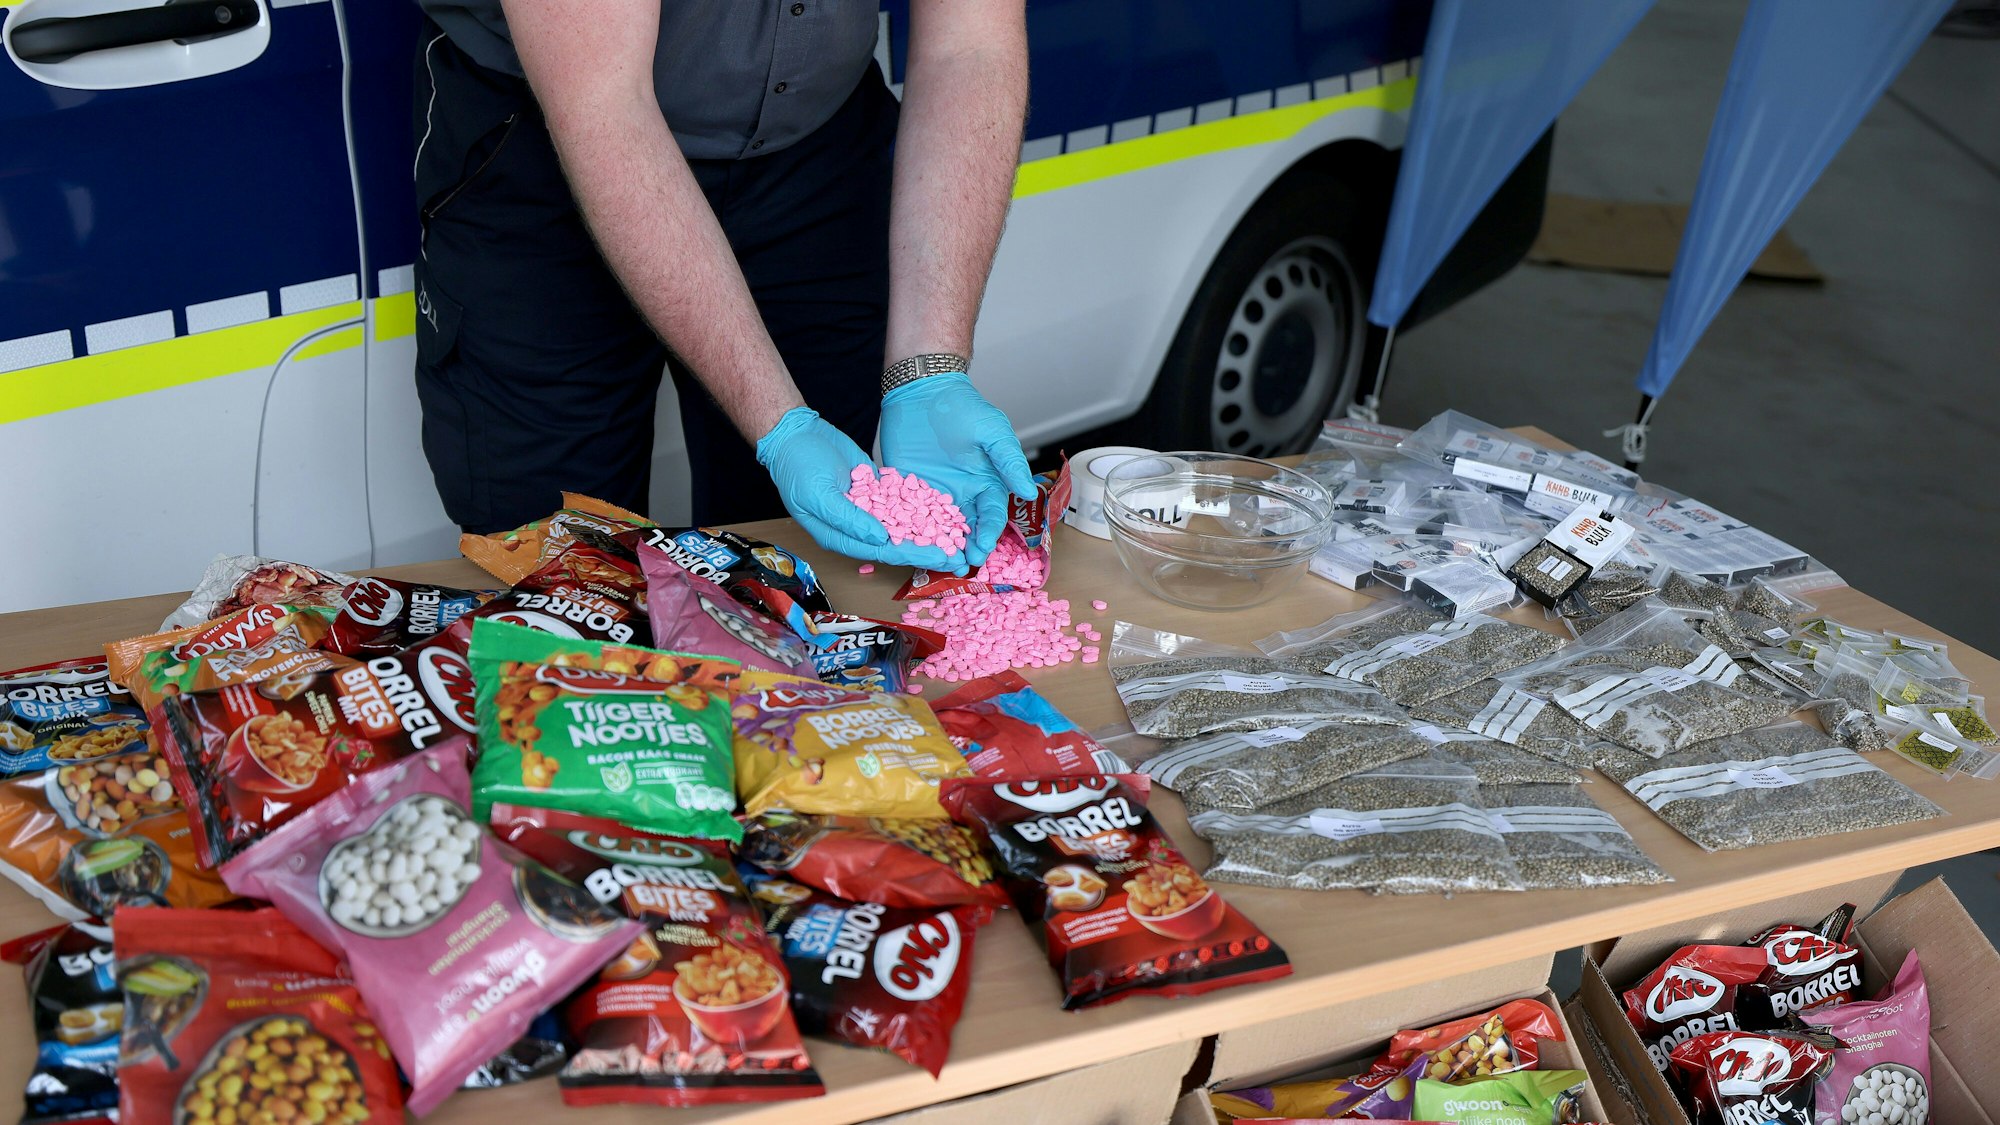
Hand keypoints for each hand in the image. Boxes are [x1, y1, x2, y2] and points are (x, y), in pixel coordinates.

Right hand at [756, 408, 965, 571]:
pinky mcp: (876, 489)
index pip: (881, 552)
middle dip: (928, 547)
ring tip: (957, 534)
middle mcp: (856, 527)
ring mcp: (867, 507)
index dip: (912, 555)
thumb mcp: (818, 495)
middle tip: (958, 554)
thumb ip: (848, 518)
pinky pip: (900, 499)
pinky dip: (920, 504)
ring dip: (928, 529)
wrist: (796, 434)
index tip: (940, 557)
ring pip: (902, 523)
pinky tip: (944, 508)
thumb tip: (880, 539)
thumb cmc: (797, 468)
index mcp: (840, 536)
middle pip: (897, 542)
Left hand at [879, 372, 1034, 565]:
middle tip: (962, 565)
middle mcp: (962, 494)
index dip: (988, 533)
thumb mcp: (992, 430)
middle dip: (966, 548)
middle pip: (967, 529)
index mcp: (985, 483)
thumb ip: (1009, 461)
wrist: (922, 390)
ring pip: (940, 528)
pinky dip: (911, 532)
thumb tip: (1028, 492)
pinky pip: (910, 516)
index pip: (990, 515)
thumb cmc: (962, 406)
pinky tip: (909, 546)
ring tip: (940, 565)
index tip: (982, 547)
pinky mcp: (908, 490)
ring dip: (941, 547)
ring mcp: (934, 494)